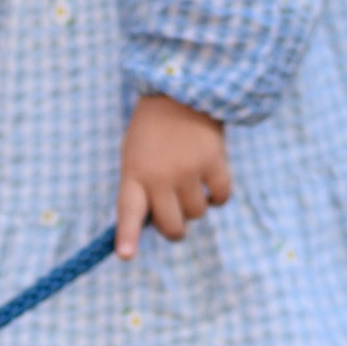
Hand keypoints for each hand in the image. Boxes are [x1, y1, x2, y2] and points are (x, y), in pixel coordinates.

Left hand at [116, 93, 231, 258]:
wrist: (180, 89)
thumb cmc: (153, 129)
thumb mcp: (134, 156)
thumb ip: (142, 188)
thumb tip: (164, 221)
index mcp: (134, 175)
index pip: (128, 212)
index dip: (127, 236)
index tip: (125, 255)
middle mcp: (159, 177)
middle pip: (171, 226)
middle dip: (175, 229)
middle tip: (176, 219)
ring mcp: (187, 170)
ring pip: (197, 214)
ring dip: (197, 207)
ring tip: (192, 186)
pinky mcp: (213, 161)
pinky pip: (221, 197)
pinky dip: (219, 197)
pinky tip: (213, 184)